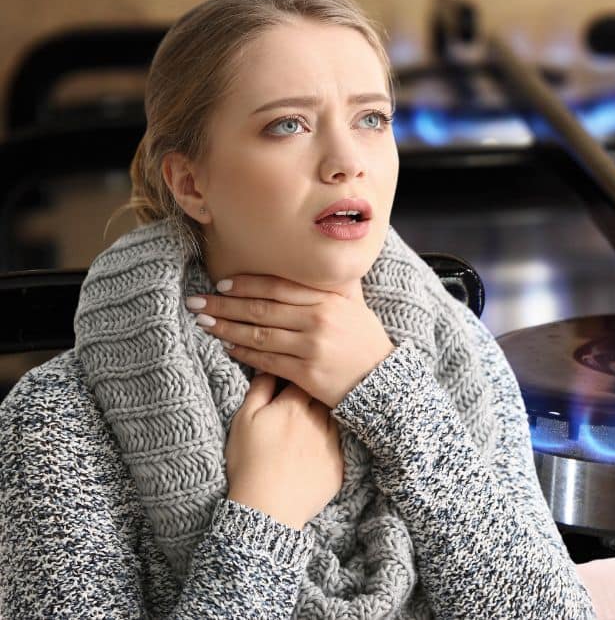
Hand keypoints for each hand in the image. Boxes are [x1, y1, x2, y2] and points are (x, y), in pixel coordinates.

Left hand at [186, 274, 394, 408]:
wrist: (384, 381)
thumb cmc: (366, 342)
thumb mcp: (354, 308)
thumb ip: (330, 290)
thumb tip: (307, 266)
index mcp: (328, 300)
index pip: (278, 286)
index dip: (245, 284)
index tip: (221, 284)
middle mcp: (317, 320)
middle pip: (260, 309)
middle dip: (224, 305)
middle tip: (197, 302)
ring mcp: (311, 347)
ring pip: (258, 335)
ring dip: (226, 328)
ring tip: (204, 323)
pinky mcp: (306, 374)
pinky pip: (266, 361)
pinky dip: (244, 353)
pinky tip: (228, 347)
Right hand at [225, 373, 343, 529]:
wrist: (267, 507)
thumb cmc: (249, 462)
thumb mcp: (244, 420)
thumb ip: (259, 390)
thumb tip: (268, 369)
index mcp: (294, 405)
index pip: (302, 377)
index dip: (296, 376)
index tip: (290, 380)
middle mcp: (318, 419)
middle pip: (322, 395)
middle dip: (314, 392)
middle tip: (301, 401)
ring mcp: (332, 441)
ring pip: (333, 417)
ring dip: (324, 414)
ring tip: (310, 423)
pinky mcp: (339, 463)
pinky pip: (339, 442)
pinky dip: (331, 439)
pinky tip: (317, 445)